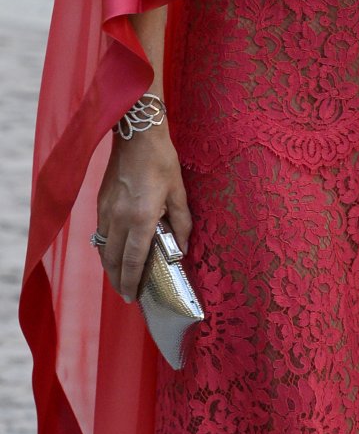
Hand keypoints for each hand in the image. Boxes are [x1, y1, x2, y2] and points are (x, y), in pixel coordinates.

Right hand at [95, 112, 191, 302]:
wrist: (136, 135)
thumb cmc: (162, 161)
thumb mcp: (179, 191)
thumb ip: (182, 222)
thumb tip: (183, 248)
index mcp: (142, 218)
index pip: (134, 260)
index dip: (132, 282)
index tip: (133, 297)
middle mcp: (119, 218)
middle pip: (114, 261)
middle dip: (119, 282)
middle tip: (127, 295)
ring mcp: (106, 211)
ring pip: (104, 250)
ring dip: (110, 268)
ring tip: (121, 279)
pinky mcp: (100, 203)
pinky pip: (100, 235)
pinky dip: (106, 249)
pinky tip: (114, 253)